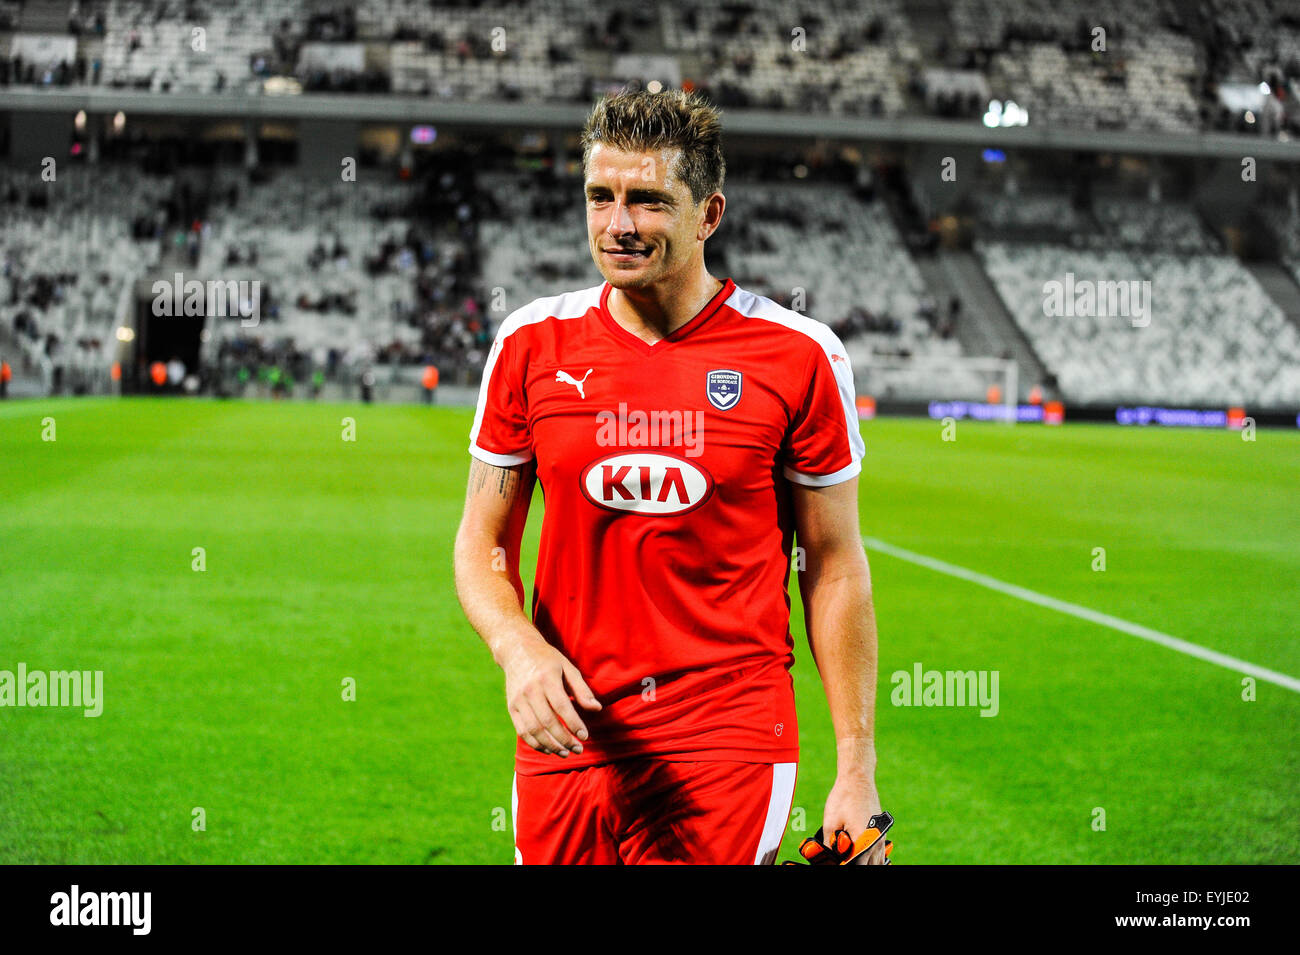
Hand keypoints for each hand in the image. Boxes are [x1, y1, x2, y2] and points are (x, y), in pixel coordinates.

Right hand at [500, 636, 600, 757]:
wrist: (517, 651)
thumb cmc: (548, 660)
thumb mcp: (568, 667)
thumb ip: (582, 689)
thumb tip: (596, 709)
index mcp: (547, 677)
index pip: (561, 706)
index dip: (573, 723)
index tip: (585, 736)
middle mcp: (530, 690)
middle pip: (547, 721)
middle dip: (564, 739)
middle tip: (578, 749)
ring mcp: (518, 700)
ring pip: (534, 730)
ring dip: (550, 745)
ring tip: (565, 753)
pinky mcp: (511, 707)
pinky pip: (522, 731)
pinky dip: (535, 743)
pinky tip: (549, 749)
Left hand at [822, 773, 886, 864]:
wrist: (858, 779)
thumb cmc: (844, 798)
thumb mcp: (830, 823)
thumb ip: (830, 845)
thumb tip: (829, 859)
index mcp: (863, 841)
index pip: (856, 865)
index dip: (844, 865)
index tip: (835, 861)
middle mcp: (876, 842)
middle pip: (868, 865)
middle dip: (853, 864)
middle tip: (841, 859)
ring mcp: (881, 837)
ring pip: (877, 862)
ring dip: (864, 863)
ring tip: (850, 857)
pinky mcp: (881, 833)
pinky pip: (879, 853)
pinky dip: (871, 858)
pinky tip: (860, 855)